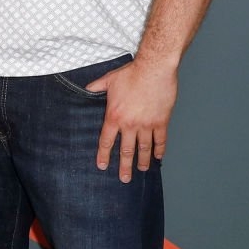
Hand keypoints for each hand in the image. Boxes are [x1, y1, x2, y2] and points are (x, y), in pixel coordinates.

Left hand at [87, 58, 177, 182]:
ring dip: (143, 161)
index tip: (103, 166)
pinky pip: (161, 140)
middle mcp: (130, 124)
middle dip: (125, 166)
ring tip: (141, 170)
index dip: (104, 155)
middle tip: (124, 178)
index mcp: (114, 117)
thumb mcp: (109, 80)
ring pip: (144, 148)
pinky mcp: (161, 121)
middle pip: (126, 150)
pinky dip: (160, 150)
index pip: (107, 141)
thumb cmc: (131, 73)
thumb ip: (97, 86)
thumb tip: (87, 88)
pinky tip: (158, 157)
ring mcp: (146, 124)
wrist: (154, 69)